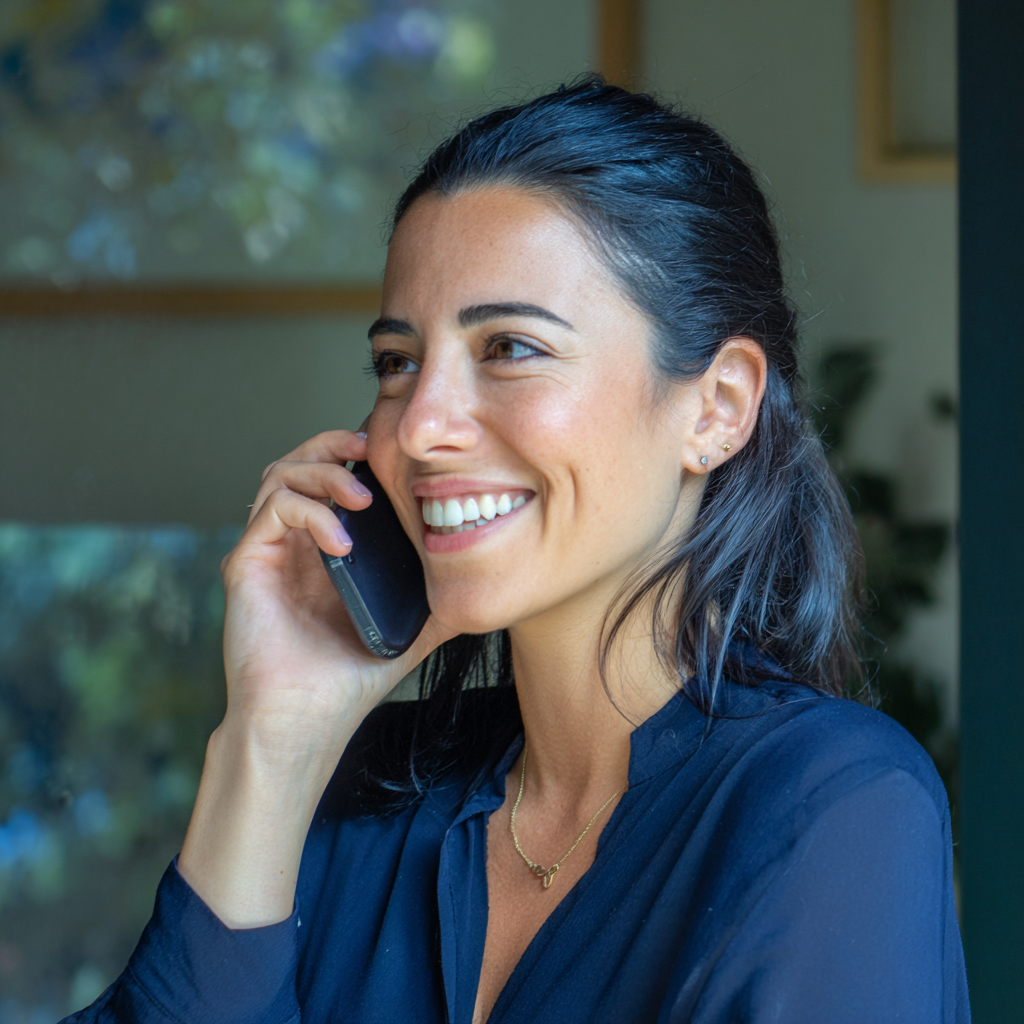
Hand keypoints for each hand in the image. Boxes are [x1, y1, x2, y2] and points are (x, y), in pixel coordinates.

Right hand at [220, 428, 447, 756]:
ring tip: (364, 495)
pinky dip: (312, 513)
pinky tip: (343, 542)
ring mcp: (266, 553)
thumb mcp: (408, 633)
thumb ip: (437, 606)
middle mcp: (290, 544)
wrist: (304, 724)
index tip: (394, 453)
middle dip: (334, 445)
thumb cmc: (347, 682)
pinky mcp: (245, 565)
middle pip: (299, 463)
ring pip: (281, 476)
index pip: (329, 479)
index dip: (354, 455)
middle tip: (370, 447)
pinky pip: (273, 512)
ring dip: (324, 472)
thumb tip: (481, 589)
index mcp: (322, 551)